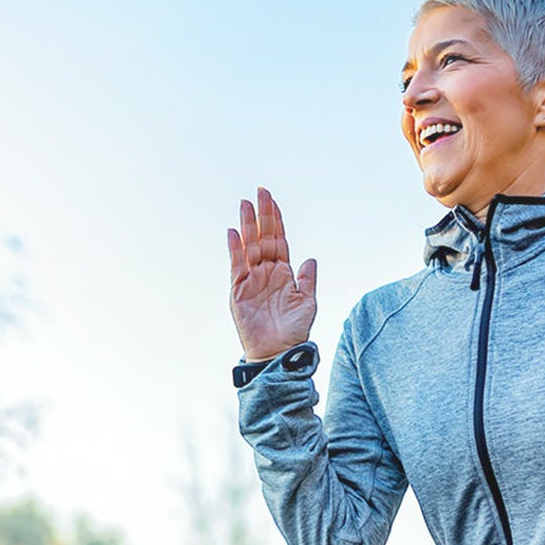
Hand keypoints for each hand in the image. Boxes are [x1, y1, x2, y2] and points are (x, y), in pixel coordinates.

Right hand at [227, 187, 316, 359]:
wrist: (278, 353)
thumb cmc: (294, 330)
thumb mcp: (307, 302)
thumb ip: (307, 279)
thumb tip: (310, 259)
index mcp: (283, 272)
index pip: (278, 239)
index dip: (276, 220)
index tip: (272, 200)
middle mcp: (266, 272)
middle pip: (263, 237)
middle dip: (262, 215)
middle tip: (259, 192)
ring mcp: (251, 279)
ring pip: (249, 246)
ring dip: (248, 226)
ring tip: (245, 204)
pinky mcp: (238, 290)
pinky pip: (237, 265)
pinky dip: (235, 249)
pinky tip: (235, 232)